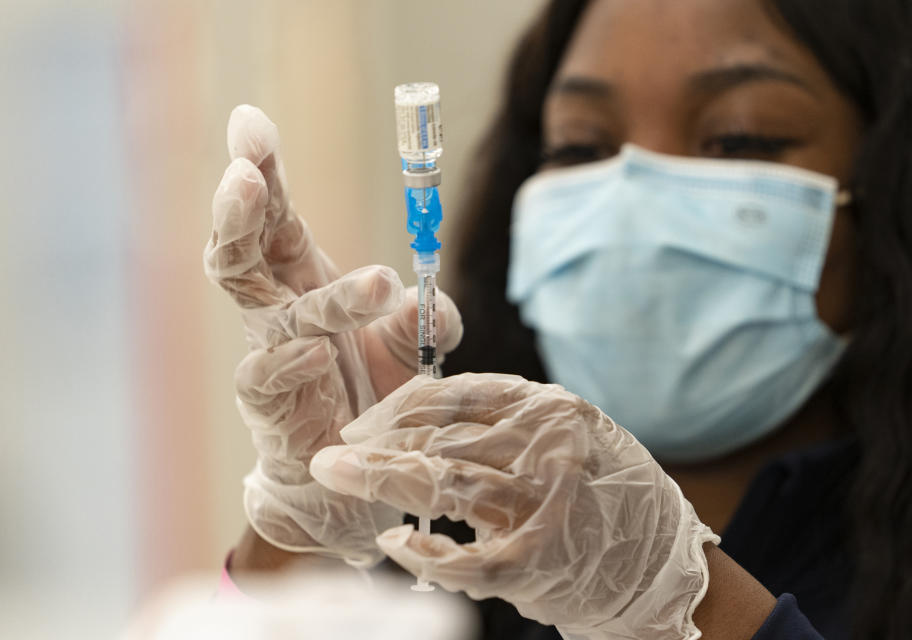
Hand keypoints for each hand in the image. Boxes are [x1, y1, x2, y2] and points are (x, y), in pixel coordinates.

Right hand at [204, 105, 462, 566]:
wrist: (348, 478)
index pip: (277, 215)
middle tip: (247, 169)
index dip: (264, 170)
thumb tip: (431, 303)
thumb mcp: (412, 349)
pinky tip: (315, 354)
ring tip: (379, 281)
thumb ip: (427, 318)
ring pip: (262, 306)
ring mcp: (267, 355)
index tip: (249, 121)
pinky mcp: (269, 407)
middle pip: (242, 247)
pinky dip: (292, 361)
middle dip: (242, 205)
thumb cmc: (372, 396)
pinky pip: (267, 375)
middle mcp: (278, 309)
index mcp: (305, 279)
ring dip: (321, 291)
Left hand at [310, 373, 718, 638]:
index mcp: (548, 409)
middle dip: (377, 443)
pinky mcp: (539, 560)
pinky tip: (392, 541)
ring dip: (383, 480)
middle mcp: (546, 447)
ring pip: (446, 484)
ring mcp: (543, 504)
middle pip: (441, 437)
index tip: (363, 422)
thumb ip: (504, 422)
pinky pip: (467, 557)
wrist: (658, 560)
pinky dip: (425, 552)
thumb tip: (421, 415)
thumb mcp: (564, 435)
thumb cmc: (602, 491)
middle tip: (332, 450)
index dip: (397, 407)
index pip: (455, 395)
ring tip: (338, 476)